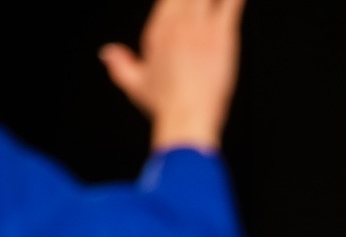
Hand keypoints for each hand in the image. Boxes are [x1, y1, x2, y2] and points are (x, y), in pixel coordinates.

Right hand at [100, 0, 245, 152]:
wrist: (186, 117)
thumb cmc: (165, 107)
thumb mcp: (135, 86)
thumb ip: (120, 65)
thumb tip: (107, 52)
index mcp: (157, 31)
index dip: (178, 2)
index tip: (186, 7)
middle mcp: (177, 23)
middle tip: (200, 6)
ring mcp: (199, 26)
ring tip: (218, 4)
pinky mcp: (221, 34)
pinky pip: (231, 4)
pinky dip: (238, 0)